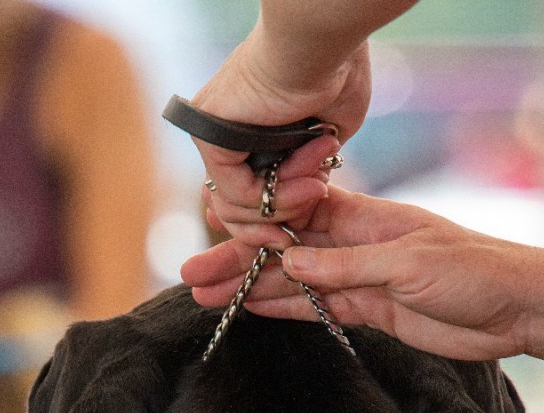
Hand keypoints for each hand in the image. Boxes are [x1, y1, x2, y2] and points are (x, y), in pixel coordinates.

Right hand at [182, 187, 543, 361]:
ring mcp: (362, 278)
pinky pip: (318, 309)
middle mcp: (356, 244)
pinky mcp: (372, 310)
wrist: (518, 309)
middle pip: (285, 252)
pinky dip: (285, 310)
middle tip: (192, 279)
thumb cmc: (474, 270)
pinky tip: (251, 311)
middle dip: (239, 263)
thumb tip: (292, 262)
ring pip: (295, 283)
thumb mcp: (408, 265)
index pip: (297, 215)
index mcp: (366, 218)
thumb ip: (347, 267)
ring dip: (252, 290)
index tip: (214, 234)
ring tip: (205, 300)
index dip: (255, 225)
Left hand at [190, 26, 370, 249]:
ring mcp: (211, 132)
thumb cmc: (335, 71)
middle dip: (272, 227)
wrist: (321, 41)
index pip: (242, 192)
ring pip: (235, 206)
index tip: (287, 240)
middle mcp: (222, 130)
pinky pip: (236, 194)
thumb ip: (308, 166)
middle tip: (299, 233)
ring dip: (284, 208)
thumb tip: (304, 195)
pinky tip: (306, 182)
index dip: (264, 221)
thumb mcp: (327, 133)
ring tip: (316, 187)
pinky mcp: (207, 135)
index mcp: (247, 128)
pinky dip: (275, 198)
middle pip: (232, 207)